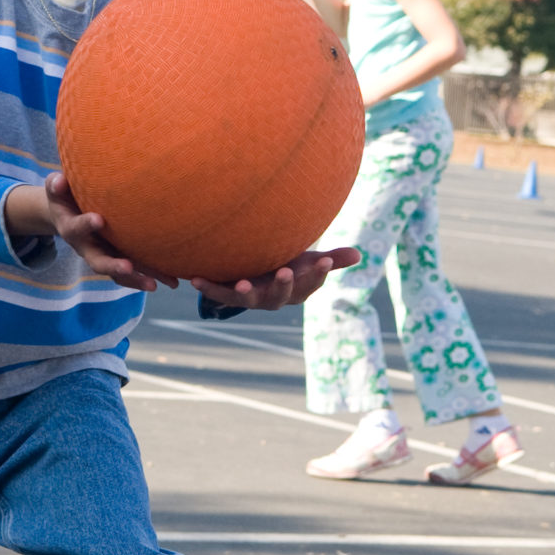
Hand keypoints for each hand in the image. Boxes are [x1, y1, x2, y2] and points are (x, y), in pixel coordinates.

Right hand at [42, 172, 176, 291]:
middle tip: (127, 267)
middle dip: (113, 266)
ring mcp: (104, 256)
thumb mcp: (57, 189)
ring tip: (155, 284)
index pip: (76, 227)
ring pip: (119, 274)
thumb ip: (56, 185)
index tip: (98, 219)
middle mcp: (87, 248)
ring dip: (136, 279)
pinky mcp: (118, 258)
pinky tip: (171, 281)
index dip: (85, 224)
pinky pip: (133, 272)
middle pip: (98, 262)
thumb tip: (60, 180)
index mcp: (71, 229)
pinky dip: (150, 276)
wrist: (67, 214)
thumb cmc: (65, 196)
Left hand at [190, 246, 362, 310]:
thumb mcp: (309, 261)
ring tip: (242, 284)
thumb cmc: (286, 263)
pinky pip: (218, 294)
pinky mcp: (229, 294)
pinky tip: (195, 279)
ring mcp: (251, 298)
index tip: (323, 262)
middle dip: (283, 285)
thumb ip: (331, 260)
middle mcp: (274, 298)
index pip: (311, 284)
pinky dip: (208, 288)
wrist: (255, 274)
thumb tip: (359, 255)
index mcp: (296, 290)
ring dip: (245, 292)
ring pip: (250, 299)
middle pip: (282, 295)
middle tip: (285, 271)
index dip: (317, 275)